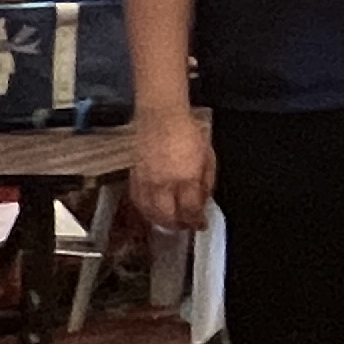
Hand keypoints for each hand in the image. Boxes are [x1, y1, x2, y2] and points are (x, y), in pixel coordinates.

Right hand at [133, 106, 212, 234]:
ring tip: (171, 222)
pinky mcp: (134, 177)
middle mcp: (164, 184)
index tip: (201, 224)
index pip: (190, 210)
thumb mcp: (208, 157)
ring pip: (150, 213)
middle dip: (178, 226)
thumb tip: (203, 201)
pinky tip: (153, 211)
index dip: (196, 221)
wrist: (161, 117)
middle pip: (168, 217)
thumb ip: (206, 182)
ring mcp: (146, 182)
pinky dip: (146, 211)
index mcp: (186, 178)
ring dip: (161, 222)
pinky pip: (138, 202)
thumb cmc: (188, 133)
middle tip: (186, 226)